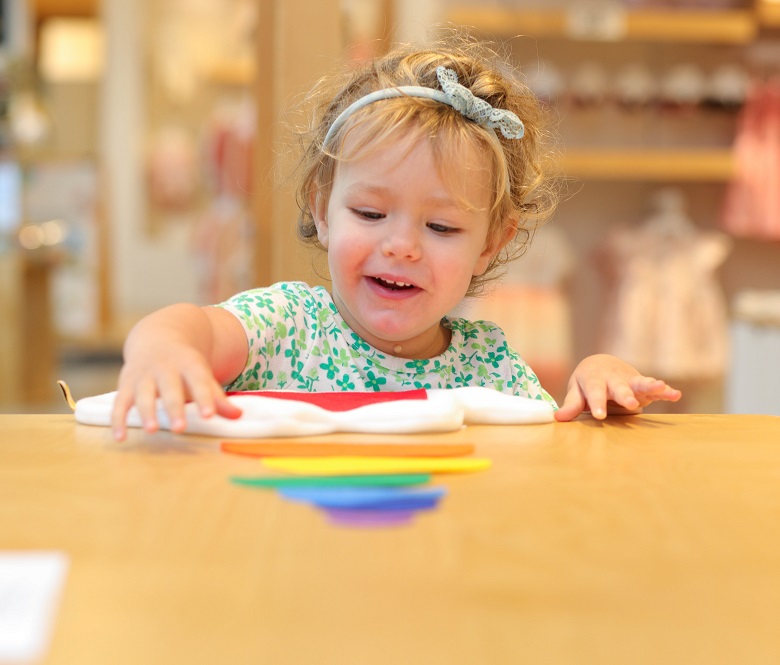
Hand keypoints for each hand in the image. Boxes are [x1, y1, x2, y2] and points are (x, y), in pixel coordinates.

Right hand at [111, 345, 241, 440]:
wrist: (157, 335)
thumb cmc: (186, 364)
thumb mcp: (203, 375)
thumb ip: (217, 397)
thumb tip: (239, 417)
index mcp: (189, 364)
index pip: (198, 381)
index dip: (204, 398)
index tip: (209, 415)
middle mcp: (165, 368)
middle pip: (170, 389)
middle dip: (174, 408)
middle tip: (179, 428)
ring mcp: (143, 375)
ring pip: (143, 394)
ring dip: (147, 412)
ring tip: (151, 430)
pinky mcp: (126, 384)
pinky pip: (120, 403)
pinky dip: (118, 419)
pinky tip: (120, 437)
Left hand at [554, 354, 681, 421]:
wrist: (601, 364)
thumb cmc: (586, 382)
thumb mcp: (577, 391)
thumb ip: (571, 404)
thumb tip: (557, 418)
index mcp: (594, 380)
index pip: (594, 392)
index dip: (597, 403)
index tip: (598, 416)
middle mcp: (613, 379)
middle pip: (619, 387)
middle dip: (625, 395)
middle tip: (630, 404)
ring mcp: (629, 381)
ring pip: (639, 383)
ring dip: (649, 386)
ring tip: (660, 387)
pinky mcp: (641, 386)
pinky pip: (654, 389)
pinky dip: (664, 391)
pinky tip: (675, 394)